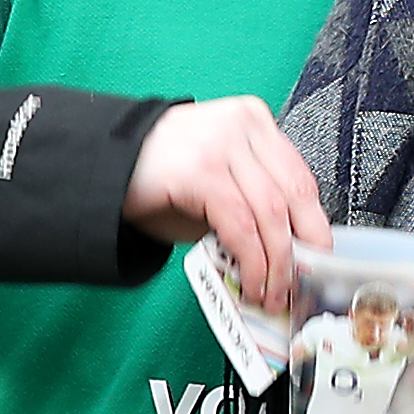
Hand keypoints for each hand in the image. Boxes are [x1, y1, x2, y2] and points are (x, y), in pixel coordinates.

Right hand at [128, 94, 327, 304]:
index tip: (318, 256)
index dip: (313, 223)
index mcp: (253, 121)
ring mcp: (221, 146)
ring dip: (276, 263)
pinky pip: (240, 225)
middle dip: (302, 247)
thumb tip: (284, 250)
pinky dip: (252, 260)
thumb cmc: (154, 176)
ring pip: (271, 213)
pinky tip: (252, 281)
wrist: (95, 165)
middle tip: (301, 281)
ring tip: (273, 292)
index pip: (299, 176)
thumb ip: (249, 203)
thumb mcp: (214, 181)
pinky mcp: (200, 172)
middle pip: (294, 193)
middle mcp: (242, 126)